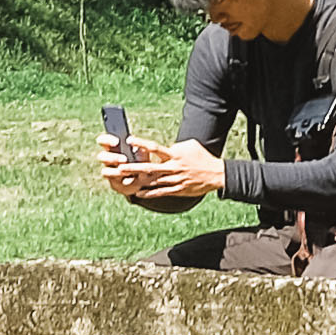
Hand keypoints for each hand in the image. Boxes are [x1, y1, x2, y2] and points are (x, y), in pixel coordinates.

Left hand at [100, 139, 217, 209]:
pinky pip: (160, 192)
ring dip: (138, 181)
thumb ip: (175, 145)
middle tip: (120, 166)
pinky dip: (149, 194)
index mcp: (175, 154)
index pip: (155, 148)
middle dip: (134, 167)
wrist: (216, 174)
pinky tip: (138, 194)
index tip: (129, 140)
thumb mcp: (190, 145)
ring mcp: (175, 180)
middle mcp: (173, 167)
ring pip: (152, 181)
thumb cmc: (202, 157)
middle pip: (149, 167)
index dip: (141, 144)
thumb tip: (167, 145)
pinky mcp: (178, 190)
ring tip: (124, 181)